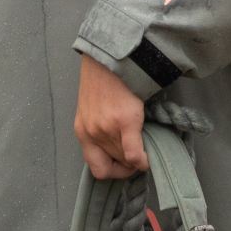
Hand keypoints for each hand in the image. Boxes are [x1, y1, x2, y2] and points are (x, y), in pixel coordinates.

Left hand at [74, 54, 148, 179]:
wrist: (109, 58)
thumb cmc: (102, 81)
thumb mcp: (92, 110)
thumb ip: (99, 130)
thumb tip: (118, 149)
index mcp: (82, 132)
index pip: (97, 169)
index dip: (113, 172)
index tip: (125, 165)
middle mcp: (91, 134)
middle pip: (114, 164)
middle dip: (128, 164)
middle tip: (138, 153)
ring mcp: (106, 129)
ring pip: (126, 159)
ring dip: (137, 158)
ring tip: (142, 144)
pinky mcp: (124, 121)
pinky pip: (134, 154)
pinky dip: (143, 160)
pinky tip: (148, 157)